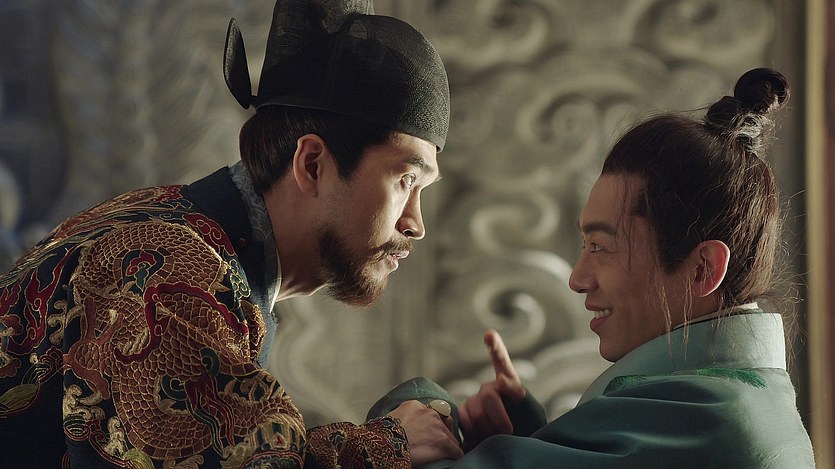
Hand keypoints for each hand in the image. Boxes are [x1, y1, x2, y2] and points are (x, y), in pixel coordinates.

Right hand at [388, 400, 463, 464]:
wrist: (382, 447)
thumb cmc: (381, 436)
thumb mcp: (389, 417)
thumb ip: (400, 412)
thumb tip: (398, 401)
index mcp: (414, 405)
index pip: (431, 413)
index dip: (431, 425)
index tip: (428, 433)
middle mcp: (428, 412)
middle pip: (443, 423)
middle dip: (441, 433)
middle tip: (435, 444)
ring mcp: (437, 426)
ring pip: (450, 437)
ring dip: (447, 445)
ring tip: (444, 454)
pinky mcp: (443, 441)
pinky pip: (455, 450)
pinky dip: (454, 456)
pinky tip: (452, 459)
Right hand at [459, 329, 525, 450]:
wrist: (512, 450)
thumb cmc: (527, 430)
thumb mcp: (531, 411)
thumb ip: (518, 392)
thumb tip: (501, 380)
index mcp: (508, 381)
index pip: (501, 360)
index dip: (495, 347)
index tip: (489, 335)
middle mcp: (489, 388)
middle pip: (488, 394)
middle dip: (499, 416)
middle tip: (508, 432)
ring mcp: (475, 401)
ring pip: (475, 409)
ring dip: (488, 427)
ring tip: (497, 436)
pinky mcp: (465, 415)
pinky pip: (465, 419)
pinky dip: (474, 430)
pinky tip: (482, 436)